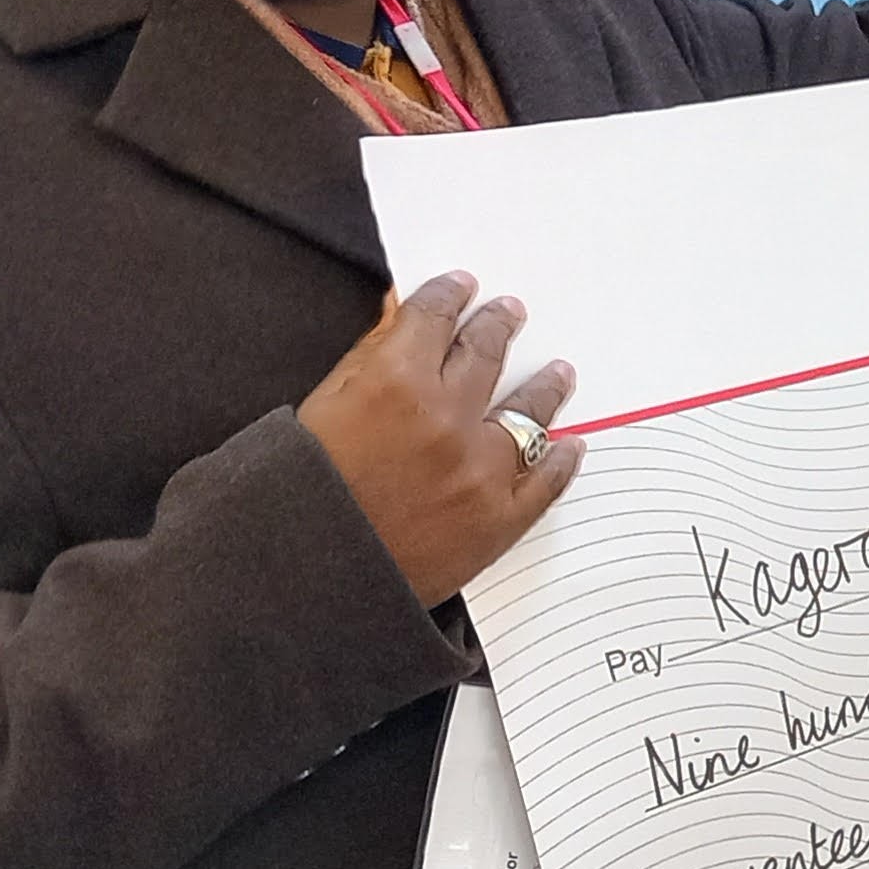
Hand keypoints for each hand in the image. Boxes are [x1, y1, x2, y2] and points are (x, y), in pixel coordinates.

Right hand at [299, 274, 582, 608]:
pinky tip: (571, 446)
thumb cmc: (297, 496)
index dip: (450, 297)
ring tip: (560, 373)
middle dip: (497, 327)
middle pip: (485, 355)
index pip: (434, 318)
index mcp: (395, 382)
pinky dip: (562, 461)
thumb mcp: (319, 408)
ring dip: (545, 388)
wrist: (304, 581)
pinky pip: (545, 482)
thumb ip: (368, 359)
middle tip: (510, 313)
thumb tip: (400, 314)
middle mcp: (447, 418)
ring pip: (528, 412)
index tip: (462, 287)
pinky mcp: (498, 520)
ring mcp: (479, 470)